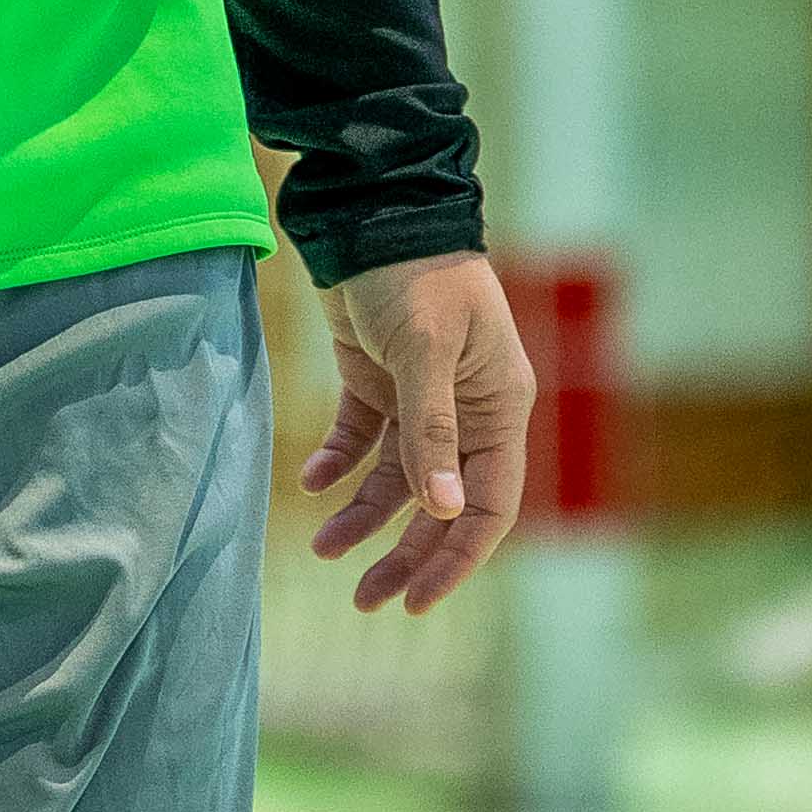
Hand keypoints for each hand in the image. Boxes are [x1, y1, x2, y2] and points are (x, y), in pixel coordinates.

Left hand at [301, 249, 534, 613]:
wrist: (372, 211)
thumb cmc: (415, 276)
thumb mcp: (424, 354)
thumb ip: (431, 433)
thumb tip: (445, 510)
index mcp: (500, 409)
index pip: (489, 505)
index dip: (456, 557)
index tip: (418, 601)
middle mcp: (468, 412)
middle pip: (440, 504)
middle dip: (405, 553)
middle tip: (364, 600)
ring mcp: (422, 398)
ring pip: (397, 480)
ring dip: (364, 517)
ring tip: (322, 549)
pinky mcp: (377, 380)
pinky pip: (361, 441)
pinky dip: (337, 465)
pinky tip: (311, 483)